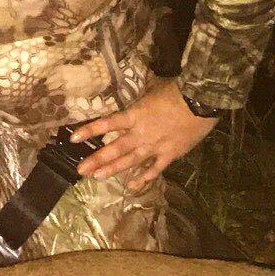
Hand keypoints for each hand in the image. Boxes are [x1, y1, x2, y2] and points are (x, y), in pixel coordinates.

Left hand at [70, 80, 218, 190]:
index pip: (107, 124)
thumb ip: (141, 96)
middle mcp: (140, 133)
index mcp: (134, 115)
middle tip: (80, 170)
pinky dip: (143, 178)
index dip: (90, 130)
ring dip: (113, 170)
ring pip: (129, 161)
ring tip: (97, 177)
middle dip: (96, 159)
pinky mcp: (169, 155)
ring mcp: (154, 146)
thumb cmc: (177, 91)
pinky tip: (132, 186)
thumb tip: (133, 90)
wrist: (201, 101)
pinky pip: (154, 169)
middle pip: (114, 148)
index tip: (73, 138)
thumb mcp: (153, 89)